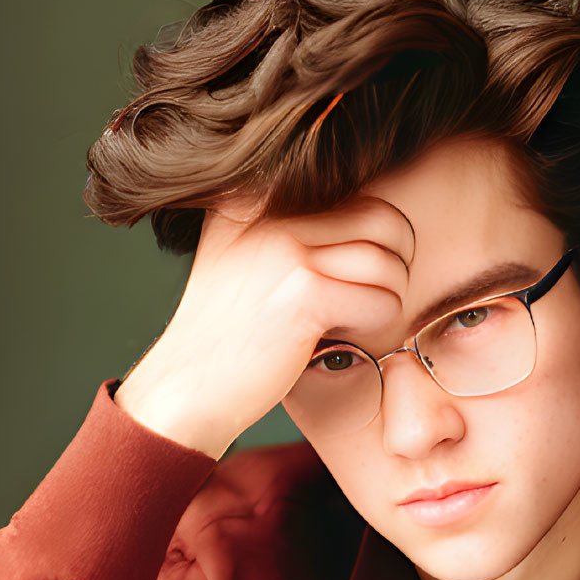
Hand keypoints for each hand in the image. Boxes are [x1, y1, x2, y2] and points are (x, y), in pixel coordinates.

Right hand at [114, 191, 415, 456]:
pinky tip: (343, 343)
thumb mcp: (242, 256)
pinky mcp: (305, 294)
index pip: (362, 195)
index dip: (381, 241)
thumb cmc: (225, 332)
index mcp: (258, 192)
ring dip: (386, 305)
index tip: (361, 279)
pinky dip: (376, 330)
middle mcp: (272, 208)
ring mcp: (287, 249)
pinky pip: (382, 303)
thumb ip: (289, 226)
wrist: (184, 387)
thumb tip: (374, 216)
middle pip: (386, 220)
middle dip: (395, 268)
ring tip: (352, 327)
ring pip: (389, 265)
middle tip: (369, 303)